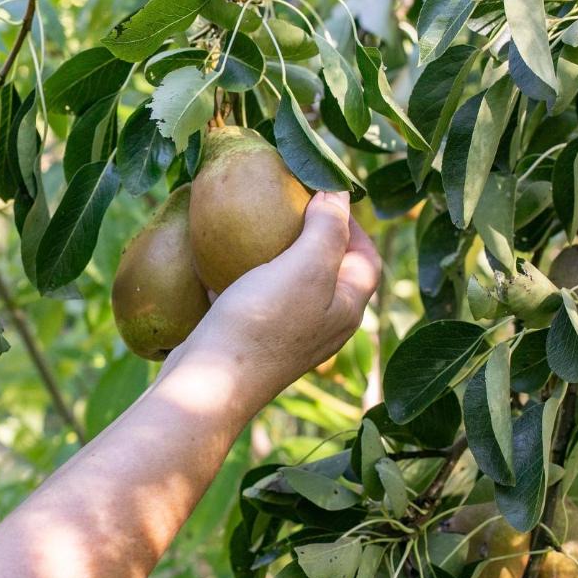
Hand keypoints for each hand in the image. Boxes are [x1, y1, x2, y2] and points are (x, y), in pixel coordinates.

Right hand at [168, 191, 380, 408]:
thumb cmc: (263, 322)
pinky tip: (219, 262)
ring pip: (292, 286)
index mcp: (347, 308)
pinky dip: (245, 277)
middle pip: (331, 272)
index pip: (367, 259)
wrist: (210, 383)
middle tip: (288, 206)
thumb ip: (328, 229)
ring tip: (255, 228)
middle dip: (315, 236)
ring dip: (278, 256)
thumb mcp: (306, 268)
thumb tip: (339, 194)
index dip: (353, 224)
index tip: (323, 194)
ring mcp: (288, 336)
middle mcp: (324, 325)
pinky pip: (256, 301)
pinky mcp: (253, 341)